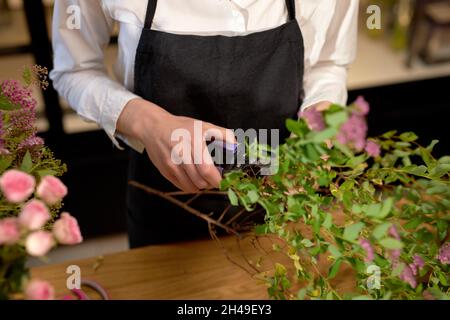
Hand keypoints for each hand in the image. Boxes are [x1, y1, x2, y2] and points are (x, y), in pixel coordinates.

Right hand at [117, 98, 235, 191]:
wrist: (154, 127)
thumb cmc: (181, 127)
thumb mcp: (203, 125)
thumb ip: (223, 135)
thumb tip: (236, 146)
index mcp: (192, 142)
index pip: (206, 169)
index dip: (217, 179)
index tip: (224, 180)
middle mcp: (180, 155)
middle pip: (200, 181)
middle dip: (211, 183)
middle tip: (216, 178)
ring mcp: (171, 165)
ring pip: (192, 187)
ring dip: (202, 186)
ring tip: (205, 177)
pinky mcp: (165, 172)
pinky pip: (182, 187)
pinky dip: (192, 186)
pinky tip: (194, 177)